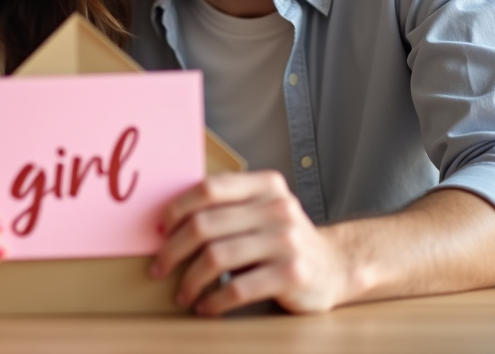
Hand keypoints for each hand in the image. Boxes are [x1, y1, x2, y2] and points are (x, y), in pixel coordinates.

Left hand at [150, 171, 352, 315]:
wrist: (335, 267)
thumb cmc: (282, 240)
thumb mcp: (261, 211)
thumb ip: (227, 208)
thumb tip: (166, 222)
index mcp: (265, 186)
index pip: (209, 188)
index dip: (177, 208)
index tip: (160, 230)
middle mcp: (277, 209)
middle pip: (205, 225)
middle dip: (173, 249)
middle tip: (159, 267)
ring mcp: (286, 241)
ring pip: (216, 257)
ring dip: (190, 280)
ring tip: (182, 294)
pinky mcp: (292, 275)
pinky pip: (238, 288)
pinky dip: (214, 301)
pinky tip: (206, 307)